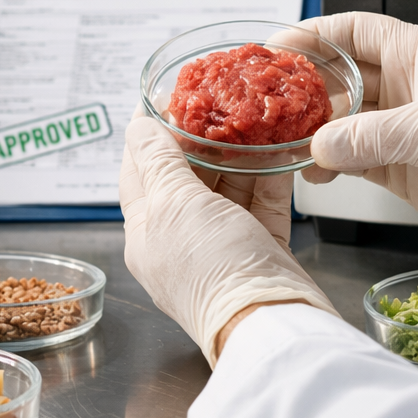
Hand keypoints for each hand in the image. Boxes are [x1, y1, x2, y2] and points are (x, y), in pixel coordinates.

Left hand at [119, 113, 337, 365]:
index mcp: (146, 231)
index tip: (160, 94)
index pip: (137, 169)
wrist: (272, 323)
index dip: (146, 130)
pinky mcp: (261, 244)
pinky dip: (270, 171)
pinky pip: (263, 197)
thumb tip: (138, 126)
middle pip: (185, 173)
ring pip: (228, 182)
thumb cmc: (213, 271)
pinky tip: (280, 145)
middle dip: (200, 135)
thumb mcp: (176, 205)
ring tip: (251, 114)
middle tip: (216, 97)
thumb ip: (160, 161)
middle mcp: (181, 236)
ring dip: (239, 150)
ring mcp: (222, 241)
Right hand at [302, 12, 417, 267]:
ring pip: (339, 117)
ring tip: (285, 140)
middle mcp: (403, 85)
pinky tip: (312, 169)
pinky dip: (327, 161)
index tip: (280, 47)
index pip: (354, 30)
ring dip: (312, 128)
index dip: (314, 34)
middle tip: (271, 100)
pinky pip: (348, 154)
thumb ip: (373, 137)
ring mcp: (397, 124)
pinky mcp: (395, 161)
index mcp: (417, 55)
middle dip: (304, 85)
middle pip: (338, 73)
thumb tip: (322, 144)